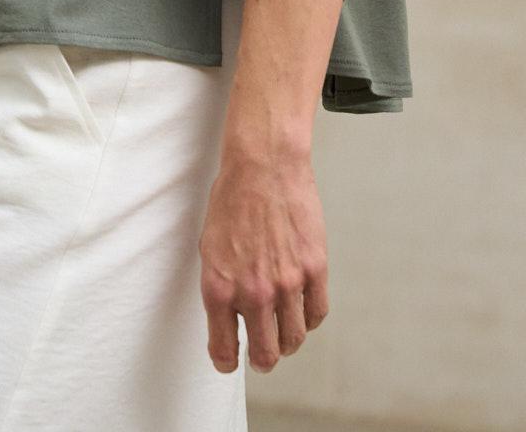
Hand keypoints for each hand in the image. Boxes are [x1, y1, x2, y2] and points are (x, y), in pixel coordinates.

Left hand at [198, 142, 328, 373]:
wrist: (263, 164)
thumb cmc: (232, 200)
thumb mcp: (209, 247)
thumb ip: (220, 288)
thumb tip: (231, 319)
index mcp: (219, 288)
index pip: (224, 350)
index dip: (227, 361)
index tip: (230, 360)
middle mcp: (253, 292)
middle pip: (266, 355)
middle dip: (262, 359)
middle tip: (262, 355)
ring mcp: (287, 282)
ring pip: (294, 339)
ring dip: (287, 341)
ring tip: (282, 332)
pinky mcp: (314, 269)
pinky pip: (316, 314)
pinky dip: (309, 318)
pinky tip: (301, 309)